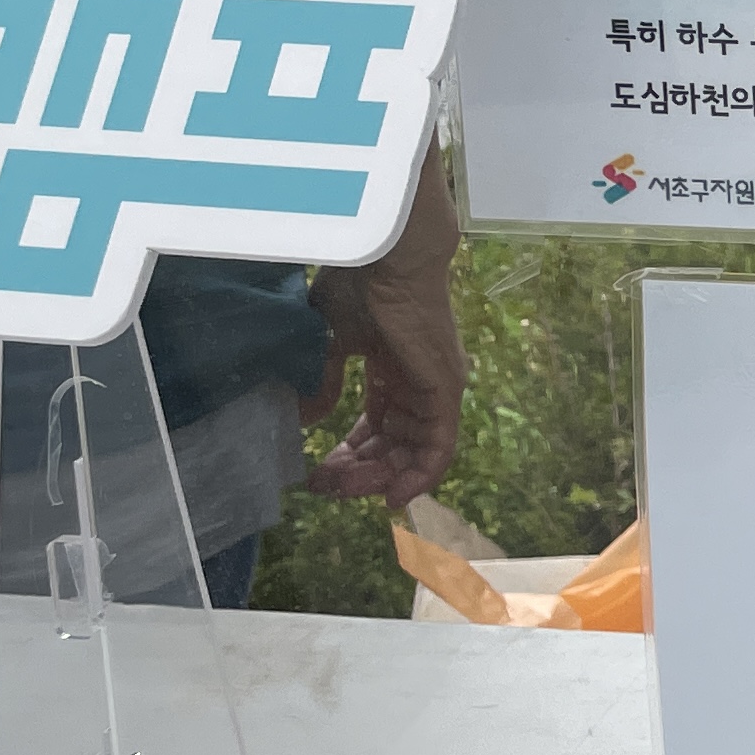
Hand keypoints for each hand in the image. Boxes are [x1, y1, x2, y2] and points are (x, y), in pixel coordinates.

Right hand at [304, 149, 466, 501]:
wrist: (386, 259)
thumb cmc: (360, 286)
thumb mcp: (331, 341)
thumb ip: (324, 381)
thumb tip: (307, 420)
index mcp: (393, 371)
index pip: (376, 427)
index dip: (348, 455)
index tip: (316, 475)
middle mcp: (419, 385)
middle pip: (393, 446)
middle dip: (358, 472)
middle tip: (324, 486)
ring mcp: (436, 389)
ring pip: (413, 452)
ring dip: (379, 477)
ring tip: (343, 488)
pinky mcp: (447, 391)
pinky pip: (439, 447)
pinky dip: (419, 475)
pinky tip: (391, 495)